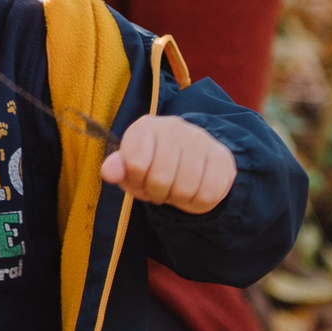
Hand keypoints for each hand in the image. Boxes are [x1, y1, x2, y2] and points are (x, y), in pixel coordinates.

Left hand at [100, 115, 237, 213]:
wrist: (189, 157)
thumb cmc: (152, 164)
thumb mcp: (130, 168)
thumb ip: (117, 169)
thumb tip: (109, 171)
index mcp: (145, 127)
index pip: (136, 164)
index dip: (137, 181)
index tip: (140, 178)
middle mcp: (174, 127)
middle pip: (162, 179)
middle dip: (157, 193)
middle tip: (160, 188)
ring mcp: (200, 140)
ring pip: (186, 189)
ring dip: (178, 199)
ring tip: (175, 188)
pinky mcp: (221, 157)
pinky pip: (207, 195)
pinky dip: (197, 203)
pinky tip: (193, 191)